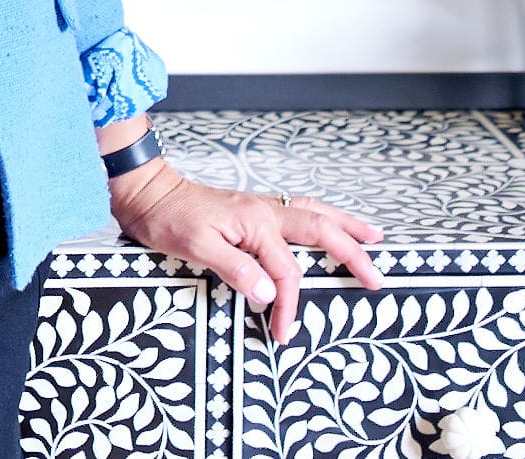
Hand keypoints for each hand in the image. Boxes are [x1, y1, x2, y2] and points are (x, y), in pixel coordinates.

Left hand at [107, 161, 384, 343]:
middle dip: (352, 254)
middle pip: (321, 231)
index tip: (283, 331)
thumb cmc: (167, 219)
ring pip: (316, 214)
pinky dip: (323, 217)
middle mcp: (265, 211)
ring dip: (346, 226)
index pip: (286, 271)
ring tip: (374, 237)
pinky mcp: (254, 209)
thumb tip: (268, 292)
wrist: (148, 191)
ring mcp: (261, 207)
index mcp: (254, 222)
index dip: (289, 305)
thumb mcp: (195, 247)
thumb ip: (234, 268)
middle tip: (376, 277)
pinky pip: (300, 211)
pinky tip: (330, 222)